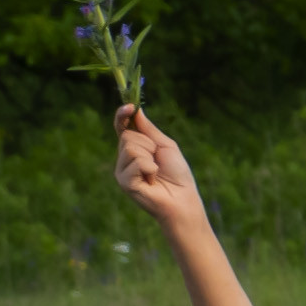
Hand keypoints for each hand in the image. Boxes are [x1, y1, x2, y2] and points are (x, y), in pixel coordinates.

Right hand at [111, 105, 205, 232]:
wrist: (183, 199)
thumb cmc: (177, 174)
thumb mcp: (165, 145)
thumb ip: (149, 129)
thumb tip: (136, 110)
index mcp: (133, 149)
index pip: (121, 127)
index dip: (122, 115)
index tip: (129, 106)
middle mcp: (124, 159)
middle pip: (128, 135)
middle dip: (148, 144)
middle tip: (158, 160)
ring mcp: (122, 171)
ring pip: (130, 147)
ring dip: (150, 157)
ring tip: (156, 172)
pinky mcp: (124, 182)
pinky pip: (136, 162)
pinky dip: (150, 168)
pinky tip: (153, 181)